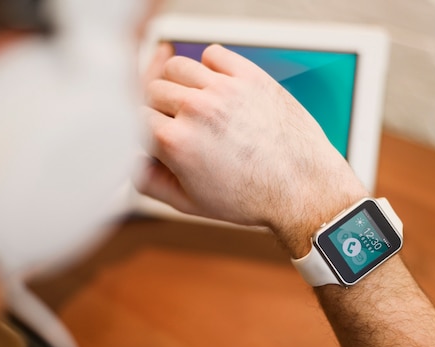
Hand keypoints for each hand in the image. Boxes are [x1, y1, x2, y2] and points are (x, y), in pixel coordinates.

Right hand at [141, 44, 366, 256]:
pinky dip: (209, 67)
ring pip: (176, 66)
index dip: (143, 128)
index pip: (133, 116)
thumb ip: (149, 182)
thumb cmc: (252, 198)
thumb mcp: (190, 203)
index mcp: (175, 142)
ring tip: (193, 104)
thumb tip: (132, 160)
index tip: (155, 134)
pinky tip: (217, 88)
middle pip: (152, 89)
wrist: (302, 188)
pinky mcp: (250, 76)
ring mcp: (224, 89)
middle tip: (177, 125)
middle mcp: (196, 110)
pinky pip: (213, 54)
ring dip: (178, 83)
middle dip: (159, 107)